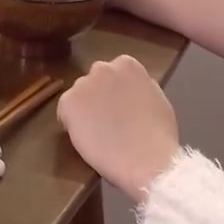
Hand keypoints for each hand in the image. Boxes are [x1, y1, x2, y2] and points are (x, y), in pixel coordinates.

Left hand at [56, 54, 180, 200]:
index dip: (115, 92)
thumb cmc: (158, 134)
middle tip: (107, 120)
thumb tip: (129, 89)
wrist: (146, 159)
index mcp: (127, 65)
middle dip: (98, 96)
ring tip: (96, 132)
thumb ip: (139, 87)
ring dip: (84, 109)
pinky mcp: (68, 103)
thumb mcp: (156, 99)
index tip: (119, 108)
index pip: (114, 72)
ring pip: (79, 96)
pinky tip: (86, 138)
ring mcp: (83, 84)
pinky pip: (65, 112)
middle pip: (95, 81)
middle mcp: (102, 68)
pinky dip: (71, 123)